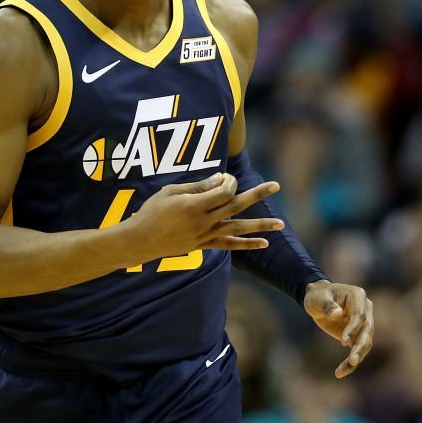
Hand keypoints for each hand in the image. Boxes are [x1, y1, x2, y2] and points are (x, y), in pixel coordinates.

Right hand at [125, 173, 283, 260]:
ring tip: (281, 224)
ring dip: (260, 225)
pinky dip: (247, 244)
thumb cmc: (152, 211)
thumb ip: (198, 187)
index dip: (228, 181)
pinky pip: (230, 245)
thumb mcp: (171, 192)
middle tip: (276, 185)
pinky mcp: (204, 245)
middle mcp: (204, 222)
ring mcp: (205, 235)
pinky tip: (264, 243)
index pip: (223, 191)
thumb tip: (220, 179)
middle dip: (257, 194)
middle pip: (236, 206)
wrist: (140, 241)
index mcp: (194, 206)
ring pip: (238, 228)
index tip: (224, 177)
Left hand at [303, 280, 372, 377]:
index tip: (343, 342)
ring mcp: (364, 323)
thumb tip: (337, 314)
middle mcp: (365, 309)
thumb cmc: (318, 296)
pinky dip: (350, 363)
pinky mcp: (358, 335)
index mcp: (357, 296)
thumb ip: (327, 306)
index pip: (360, 315)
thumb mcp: (318, 299)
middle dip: (360, 347)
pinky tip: (340, 372)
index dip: (353, 329)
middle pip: (367, 331)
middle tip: (352, 360)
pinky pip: (357, 350)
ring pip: (365, 343)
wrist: (318, 299)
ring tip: (342, 371)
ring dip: (356, 358)